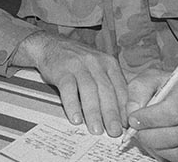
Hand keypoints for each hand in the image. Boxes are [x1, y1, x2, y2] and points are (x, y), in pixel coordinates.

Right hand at [13, 32, 127, 136]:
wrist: (51, 45)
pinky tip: (75, 118)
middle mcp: (96, 62)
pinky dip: (72, 105)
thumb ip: (110, 85)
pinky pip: (68, 88)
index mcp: (109, 63)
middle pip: (106, 90)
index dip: (124, 108)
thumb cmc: (78, 62)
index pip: (120, 88)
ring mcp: (78, 65)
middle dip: (111, 114)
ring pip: (89, 90)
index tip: (126, 125)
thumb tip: (122, 113)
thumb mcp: (98, 67)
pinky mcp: (62, 69)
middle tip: (115, 132)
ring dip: (93, 112)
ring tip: (96, 130)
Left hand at [125, 70, 177, 160]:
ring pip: (176, 150)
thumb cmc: (166, 87)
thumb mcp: (148, 78)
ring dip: (153, 146)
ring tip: (145, 134)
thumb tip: (134, 111)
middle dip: (148, 135)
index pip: (172, 112)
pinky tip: (156, 140)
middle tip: (136, 130)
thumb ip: (138, 91)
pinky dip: (162, 152)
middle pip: (175, 135)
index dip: (149, 119)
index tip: (133, 119)